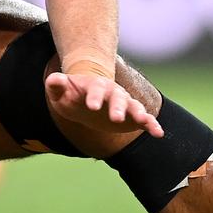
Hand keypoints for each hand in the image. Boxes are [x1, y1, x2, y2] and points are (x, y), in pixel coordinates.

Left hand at [45, 71, 163, 137]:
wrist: (85, 99)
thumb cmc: (70, 94)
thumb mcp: (59, 90)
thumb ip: (56, 84)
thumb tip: (54, 79)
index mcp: (95, 85)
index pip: (95, 89)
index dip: (94, 97)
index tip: (91, 106)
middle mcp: (113, 93)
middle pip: (117, 98)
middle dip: (117, 107)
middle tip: (115, 118)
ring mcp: (124, 104)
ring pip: (134, 106)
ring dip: (139, 113)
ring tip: (143, 120)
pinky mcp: (132, 117)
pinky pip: (145, 119)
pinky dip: (152, 124)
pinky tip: (158, 133)